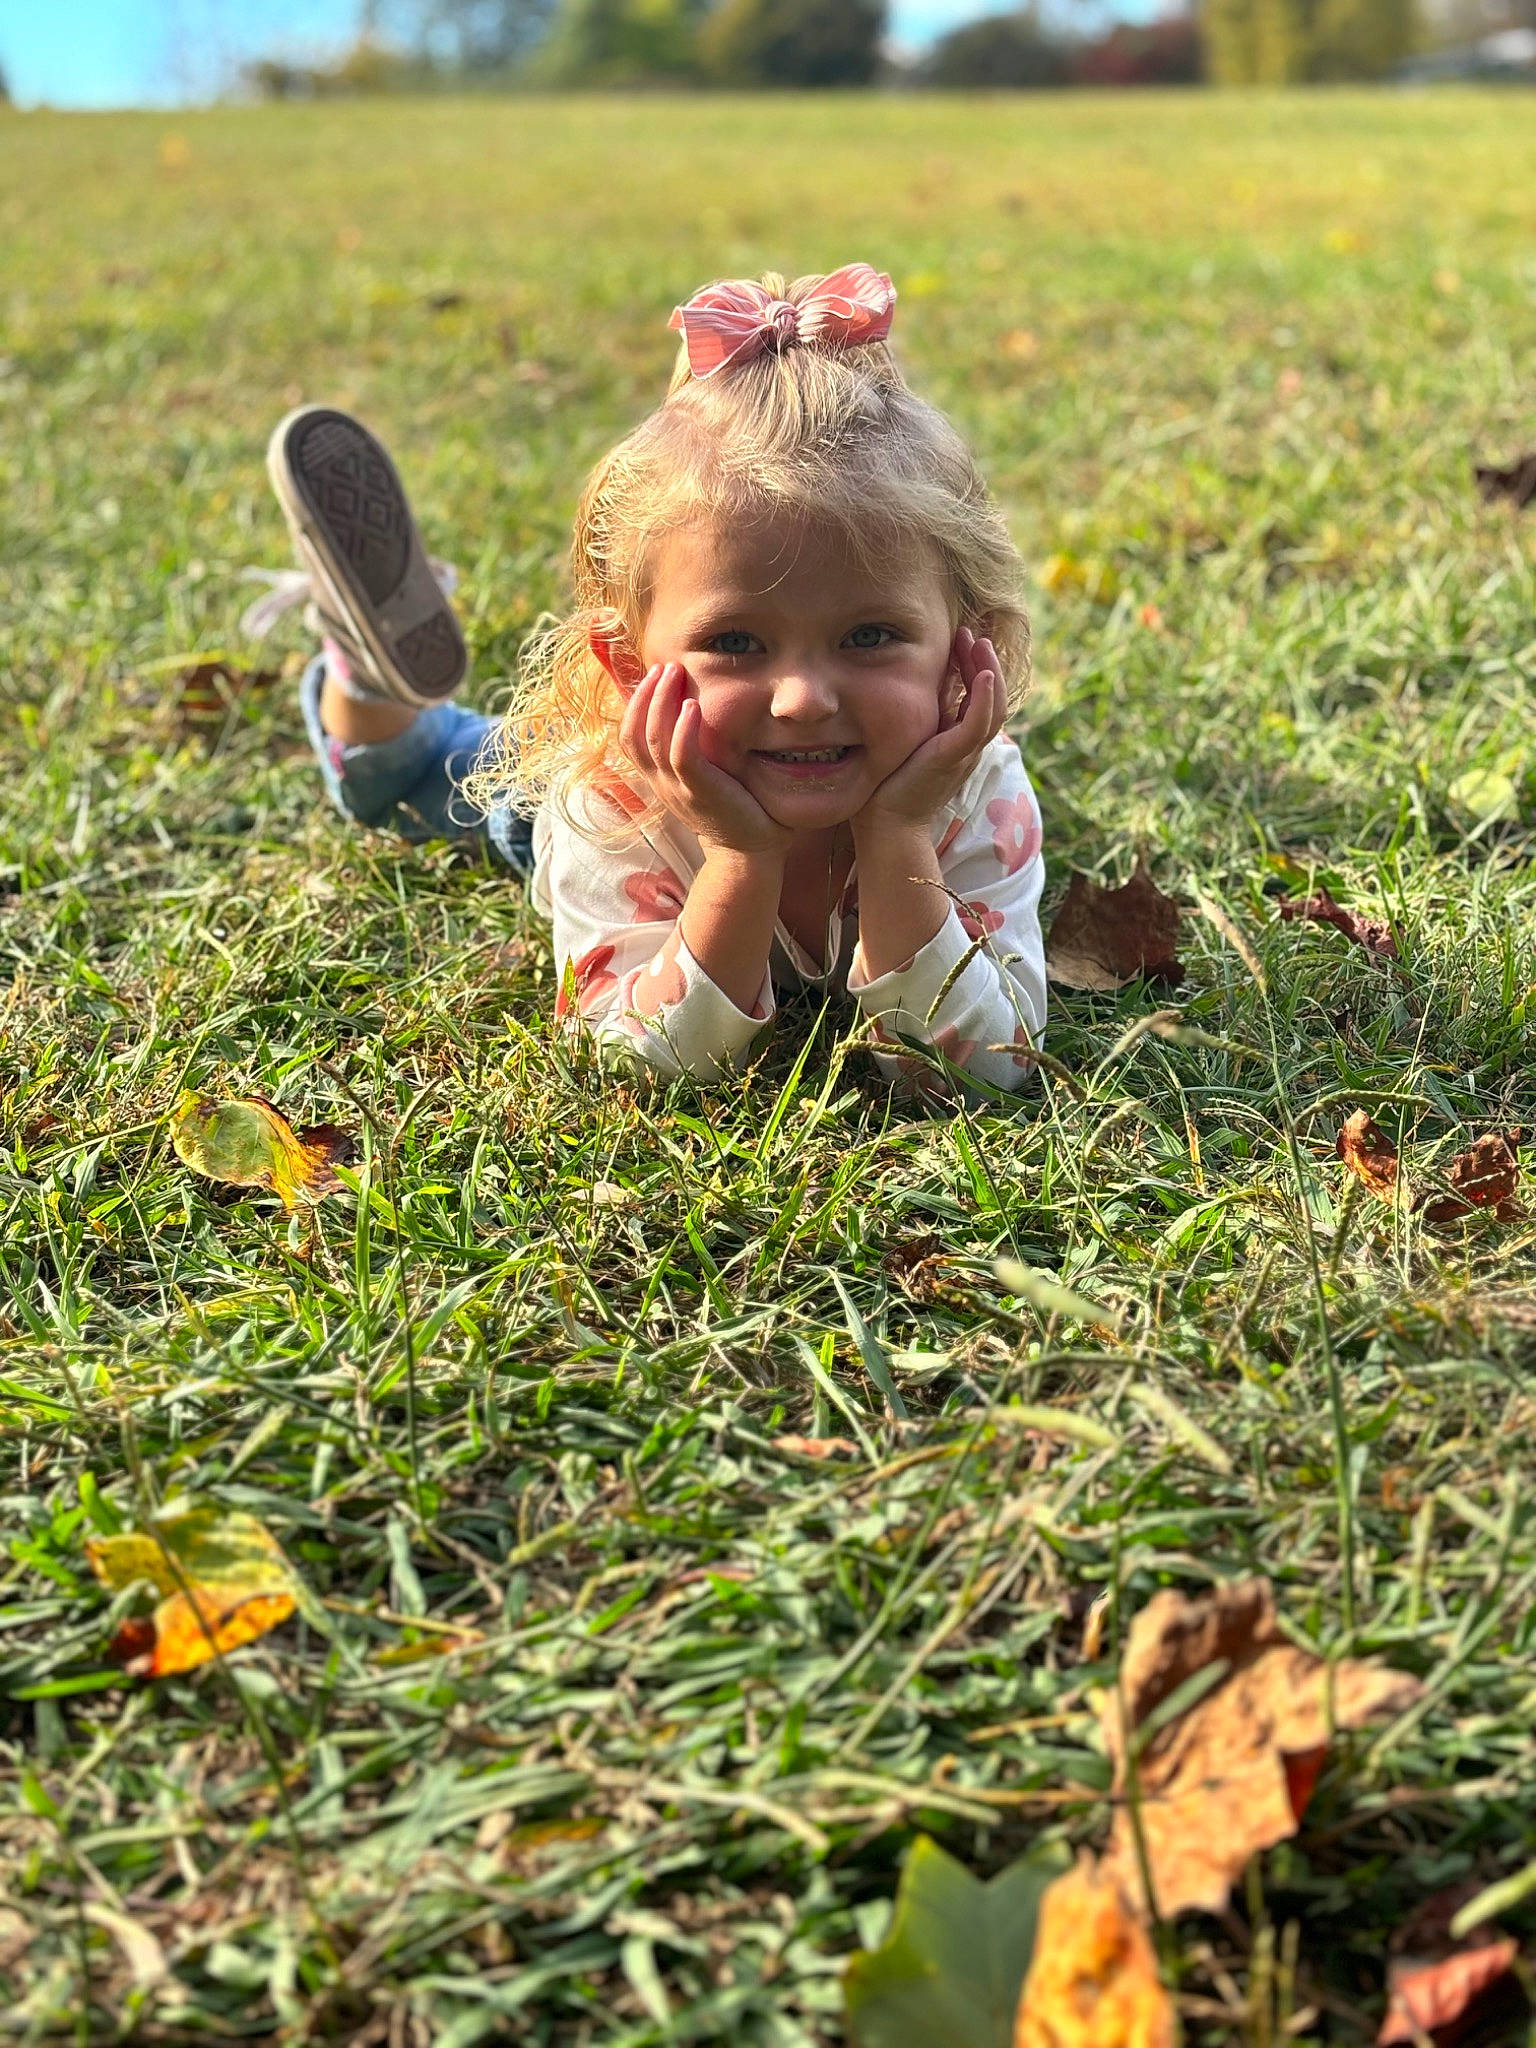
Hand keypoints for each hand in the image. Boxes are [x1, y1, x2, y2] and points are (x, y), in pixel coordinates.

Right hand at [619, 660, 789, 859]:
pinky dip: (683, 729)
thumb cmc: (734, 807)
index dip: (635, 704)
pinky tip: (692, 706)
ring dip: (661, 701)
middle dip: (645, 694)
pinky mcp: (701, 793)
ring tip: (674, 673)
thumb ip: (693, 750)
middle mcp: (661, 784)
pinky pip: (681, 757)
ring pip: (653, 740)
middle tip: (664, 666)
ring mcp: (678, 789)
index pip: (629, 738)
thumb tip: (694, 710)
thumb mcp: (704, 776)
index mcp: (659, 779)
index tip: (653, 674)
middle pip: (633, 734)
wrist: (750, 850)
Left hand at [853, 628, 1005, 845]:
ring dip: (988, 669)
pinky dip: (985, 697)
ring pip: (993, 705)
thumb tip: (896, 691)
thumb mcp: (902, 744)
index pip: (976, 697)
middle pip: (991, 696)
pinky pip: (979, 723)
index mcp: (957, 743)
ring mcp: (964, 753)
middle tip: (970, 631)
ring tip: (977, 641)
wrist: (885, 828)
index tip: (961, 638)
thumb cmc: (885, 791)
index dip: (973, 666)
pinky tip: (983, 673)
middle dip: (982, 660)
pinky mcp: (954, 758)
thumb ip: (911, 722)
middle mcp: (967, 747)